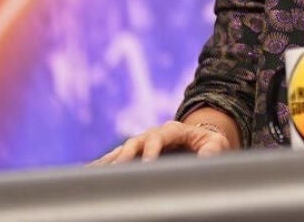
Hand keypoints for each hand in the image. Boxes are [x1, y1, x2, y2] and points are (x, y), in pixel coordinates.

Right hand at [90, 120, 229, 164]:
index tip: (146, 165)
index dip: (151, 151)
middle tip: (114, 173)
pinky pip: (115, 160)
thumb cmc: (211, 144)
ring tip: (89, 174)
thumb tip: (205, 158)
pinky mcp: (134, 154)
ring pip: (120, 153)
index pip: (158, 137)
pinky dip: (102, 167)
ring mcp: (141, 143)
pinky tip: (86, 174)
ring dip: (106, 163)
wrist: (203, 140)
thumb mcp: (217, 145)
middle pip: (133, 144)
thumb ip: (212, 150)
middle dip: (123, 158)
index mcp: (172, 129)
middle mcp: (152, 134)